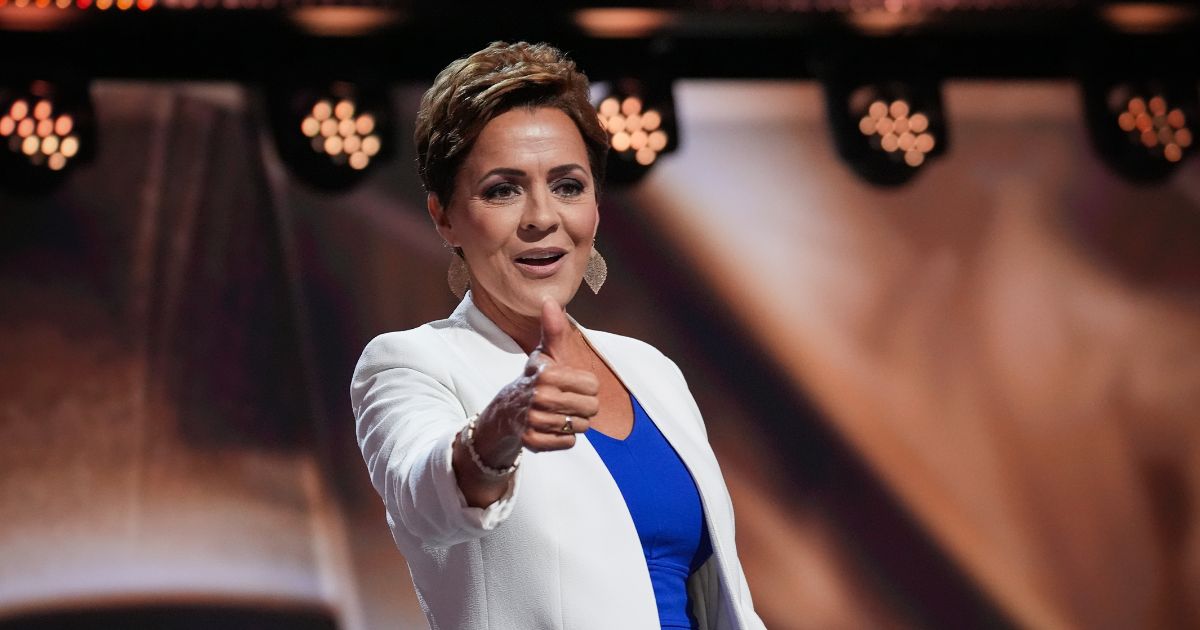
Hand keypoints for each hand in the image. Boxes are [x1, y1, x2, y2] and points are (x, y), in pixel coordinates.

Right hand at [465, 298, 600, 470]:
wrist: (505, 413)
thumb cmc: (535, 379)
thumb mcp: (544, 354)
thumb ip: (554, 329)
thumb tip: (550, 299)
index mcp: (547, 373)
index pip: (594, 385)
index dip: (586, 386)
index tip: (570, 384)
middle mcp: (539, 397)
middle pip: (591, 408)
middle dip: (583, 406)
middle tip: (565, 401)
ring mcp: (534, 420)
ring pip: (581, 427)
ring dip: (573, 422)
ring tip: (556, 413)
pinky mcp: (532, 441)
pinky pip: (568, 442)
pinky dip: (563, 437)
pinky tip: (549, 427)